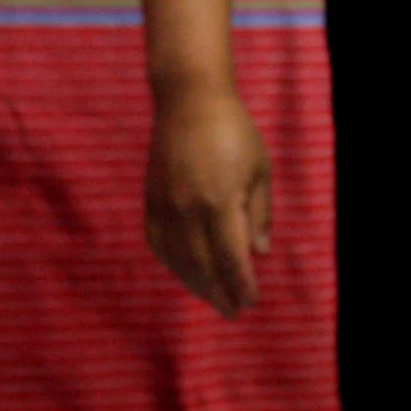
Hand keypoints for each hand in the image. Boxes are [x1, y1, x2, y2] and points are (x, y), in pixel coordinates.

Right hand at [144, 80, 272, 317]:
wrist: (188, 99)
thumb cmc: (234, 130)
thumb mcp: (260, 169)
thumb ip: (259, 213)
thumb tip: (259, 252)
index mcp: (220, 201)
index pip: (232, 258)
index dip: (242, 285)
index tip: (251, 302)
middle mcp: (188, 208)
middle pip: (202, 265)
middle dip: (219, 292)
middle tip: (232, 311)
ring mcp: (165, 204)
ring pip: (177, 258)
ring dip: (194, 283)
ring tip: (210, 296)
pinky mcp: (151, 197)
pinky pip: (157, 240)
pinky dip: (170, 261)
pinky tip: (182, 270)